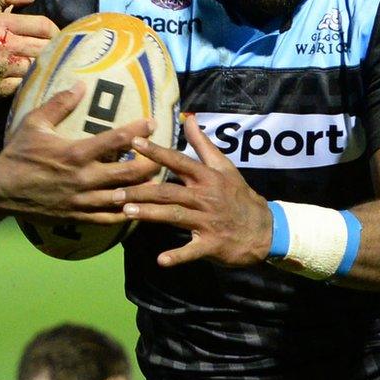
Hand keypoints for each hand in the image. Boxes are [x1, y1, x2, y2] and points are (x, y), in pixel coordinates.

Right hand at [0, 0, 57, 104]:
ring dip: (43, 65)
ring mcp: (1, 68)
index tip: (56, 36)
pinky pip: (27, 83)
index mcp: (0, 23)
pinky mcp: (0, 88)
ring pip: (38, 66)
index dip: (55, 31)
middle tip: (55, 51)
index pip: (43, 26)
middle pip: (45, 47)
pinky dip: (31, 81)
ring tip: (46, 63)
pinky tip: (32, 78)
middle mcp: (2, 45)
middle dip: (52, 49)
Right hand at [0, 87, 159, 222]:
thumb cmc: (18, 152)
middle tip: (164, 157)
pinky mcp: (76, 216)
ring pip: (122, 199)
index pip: (115, 141)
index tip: (152, 123)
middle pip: (128, 174)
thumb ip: (60, 104)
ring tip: (159, 184)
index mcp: (75, 153)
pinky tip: (137, 209)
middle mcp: (83, 178)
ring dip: (142, 192)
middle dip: (150, 165)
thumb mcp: (35, 122)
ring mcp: (81, 200)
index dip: (137, 131)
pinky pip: (107, 218)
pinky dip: (124, 214)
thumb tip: (81, 84)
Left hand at [120, 114, 273, 267]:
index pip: (179, 161)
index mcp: (208, 178)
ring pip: (175, 215)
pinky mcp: (211, 244)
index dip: (157, 152)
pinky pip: (192, 250)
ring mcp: (208, 221)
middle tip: (114, 192)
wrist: (264, 228)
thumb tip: (189, 119)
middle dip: (141, 191)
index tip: (134, 144)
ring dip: (150, 214)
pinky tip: (161, 260)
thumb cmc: (239, 196)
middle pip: (169, 191)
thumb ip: (204, 144)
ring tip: (126, 212)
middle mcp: (206, 197)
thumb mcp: (225, 167)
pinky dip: (177, 256)